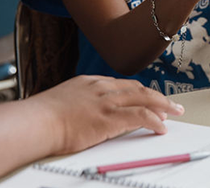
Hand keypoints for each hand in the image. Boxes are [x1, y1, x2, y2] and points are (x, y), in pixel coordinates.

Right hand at [30, 75, 183, 155]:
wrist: (35, 121)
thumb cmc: (40, 118)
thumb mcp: (61, 103)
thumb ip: (77, 104)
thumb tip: (81, 116)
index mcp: (89, 82)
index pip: (121, 85)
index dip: (138, 92)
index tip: (148, 98)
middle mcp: (101, 88)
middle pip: (137, 89)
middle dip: (157, 96)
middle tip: (171, 104)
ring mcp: (107, 101)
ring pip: (145, 98)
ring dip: (163, 106)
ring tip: (174, 113)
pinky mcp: (110, 117)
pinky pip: (141, 116)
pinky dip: (155, 120)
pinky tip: (161, 126)